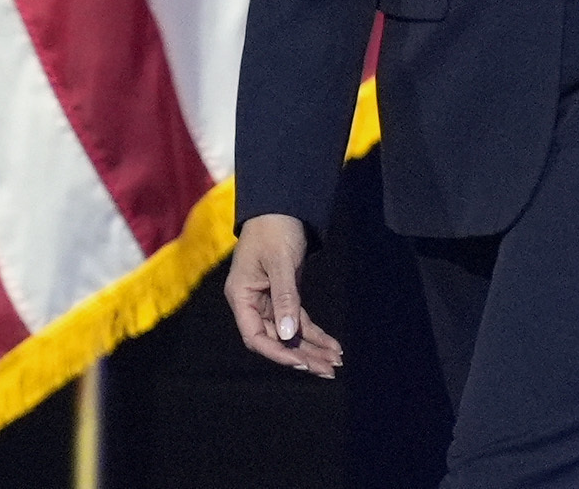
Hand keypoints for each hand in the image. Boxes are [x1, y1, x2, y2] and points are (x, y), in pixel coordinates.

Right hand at [225, 214, 342, 375]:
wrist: (280, 207)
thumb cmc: (275, 230)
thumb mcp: (280, 262)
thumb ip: (284, 298)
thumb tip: (287, 335)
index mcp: (242, 296)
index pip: (254, 336)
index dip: (277, 353)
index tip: (301, 363)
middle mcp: (252, 303)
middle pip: (275, 340)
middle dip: (302, 356)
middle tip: (329, 370)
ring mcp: (268, 301)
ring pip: (289, 334)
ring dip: (312, 349)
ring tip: (336, 363)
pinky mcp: (284, 296)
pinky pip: (298, 321)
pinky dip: (315, 334)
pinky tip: (333, 347)